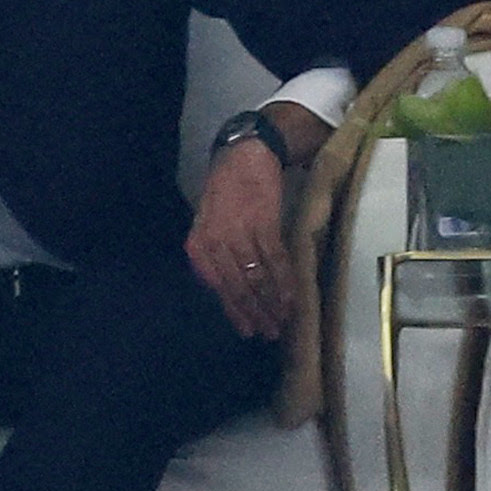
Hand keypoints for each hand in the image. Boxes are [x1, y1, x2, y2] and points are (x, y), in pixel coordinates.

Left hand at [186, 138, 293, 340]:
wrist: (245, 156)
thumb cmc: (225, 191)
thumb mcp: (207, 224)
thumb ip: (214, 255)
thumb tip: (228, 289)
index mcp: (198, 245)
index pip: (217, 287)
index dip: (235, 311)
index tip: (248, 330)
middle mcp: (215, 242)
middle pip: (238, 286)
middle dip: (255, 313)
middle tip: (269, 333)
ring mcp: (239, 234)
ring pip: (257, 277)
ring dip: (272, 303)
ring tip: (282, 321)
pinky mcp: (263, 224)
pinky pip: (275, 260)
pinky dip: (285, 282)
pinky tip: (292, 298)